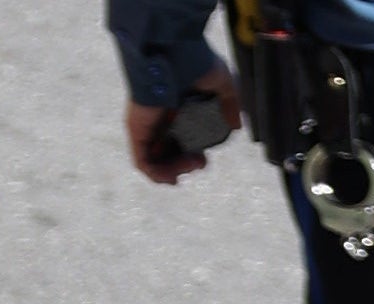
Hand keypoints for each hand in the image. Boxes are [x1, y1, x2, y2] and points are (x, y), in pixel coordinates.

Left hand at [122, 68, 238, 184]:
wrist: (176, 55)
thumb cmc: (197, 64)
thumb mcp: (223, 84)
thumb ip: (230, 105)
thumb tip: (237, 125)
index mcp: (177, 108)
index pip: (181, 139)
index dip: (192, 154)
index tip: (204, 159)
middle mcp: (160, 118)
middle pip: (169, 153)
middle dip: (185, 164)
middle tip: (199, 163)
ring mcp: (147, 125)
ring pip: (156, 160)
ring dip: (173, 171)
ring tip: (191, 166)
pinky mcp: (137, 130)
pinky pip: (142, 161)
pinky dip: (156, 174)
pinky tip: (171, 178)